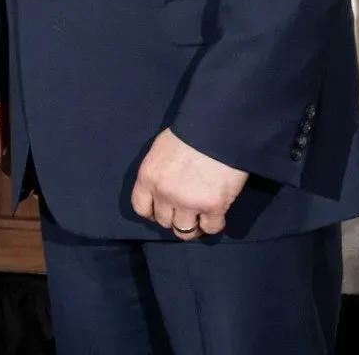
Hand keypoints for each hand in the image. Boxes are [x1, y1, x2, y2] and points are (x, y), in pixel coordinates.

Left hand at [130, 129, 247, 239]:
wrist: (217, 128)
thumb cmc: (189, 133)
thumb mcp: (161, 149)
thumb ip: (159, 172)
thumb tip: (163, 188)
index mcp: (148, 177)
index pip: (141, 208)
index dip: (153, 212)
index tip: (164, 210)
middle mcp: (164, 194)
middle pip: (164, 221)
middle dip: (174, 217)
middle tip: (186, 209)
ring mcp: (188, 203)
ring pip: (184, 231)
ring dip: (193, 226)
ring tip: (201, 217)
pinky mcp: (213, 207)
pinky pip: (211, 228)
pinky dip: (213, 224)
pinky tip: (216, 215)